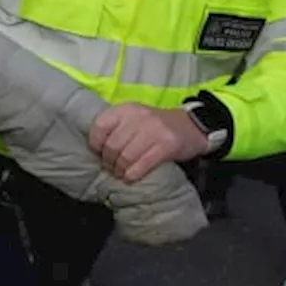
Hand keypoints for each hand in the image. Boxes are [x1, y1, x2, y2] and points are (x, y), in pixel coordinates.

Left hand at [89, 103, 209, 183]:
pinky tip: (130, 177)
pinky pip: (142, 165)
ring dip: (120, 170)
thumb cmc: (155, 126)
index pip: (100, 126)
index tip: (98, 154)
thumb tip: (95, 150)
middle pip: (112, 145)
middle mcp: (139, 117)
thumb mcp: (134, 119)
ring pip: (126, 157)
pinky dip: (132, 174)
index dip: (95, 144)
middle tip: (110, 168)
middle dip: (108, 161)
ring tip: (120, 173)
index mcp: (126, 109)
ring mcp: (154, 130)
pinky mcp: (167, 145)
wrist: (190, 125)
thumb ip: (116, 128)